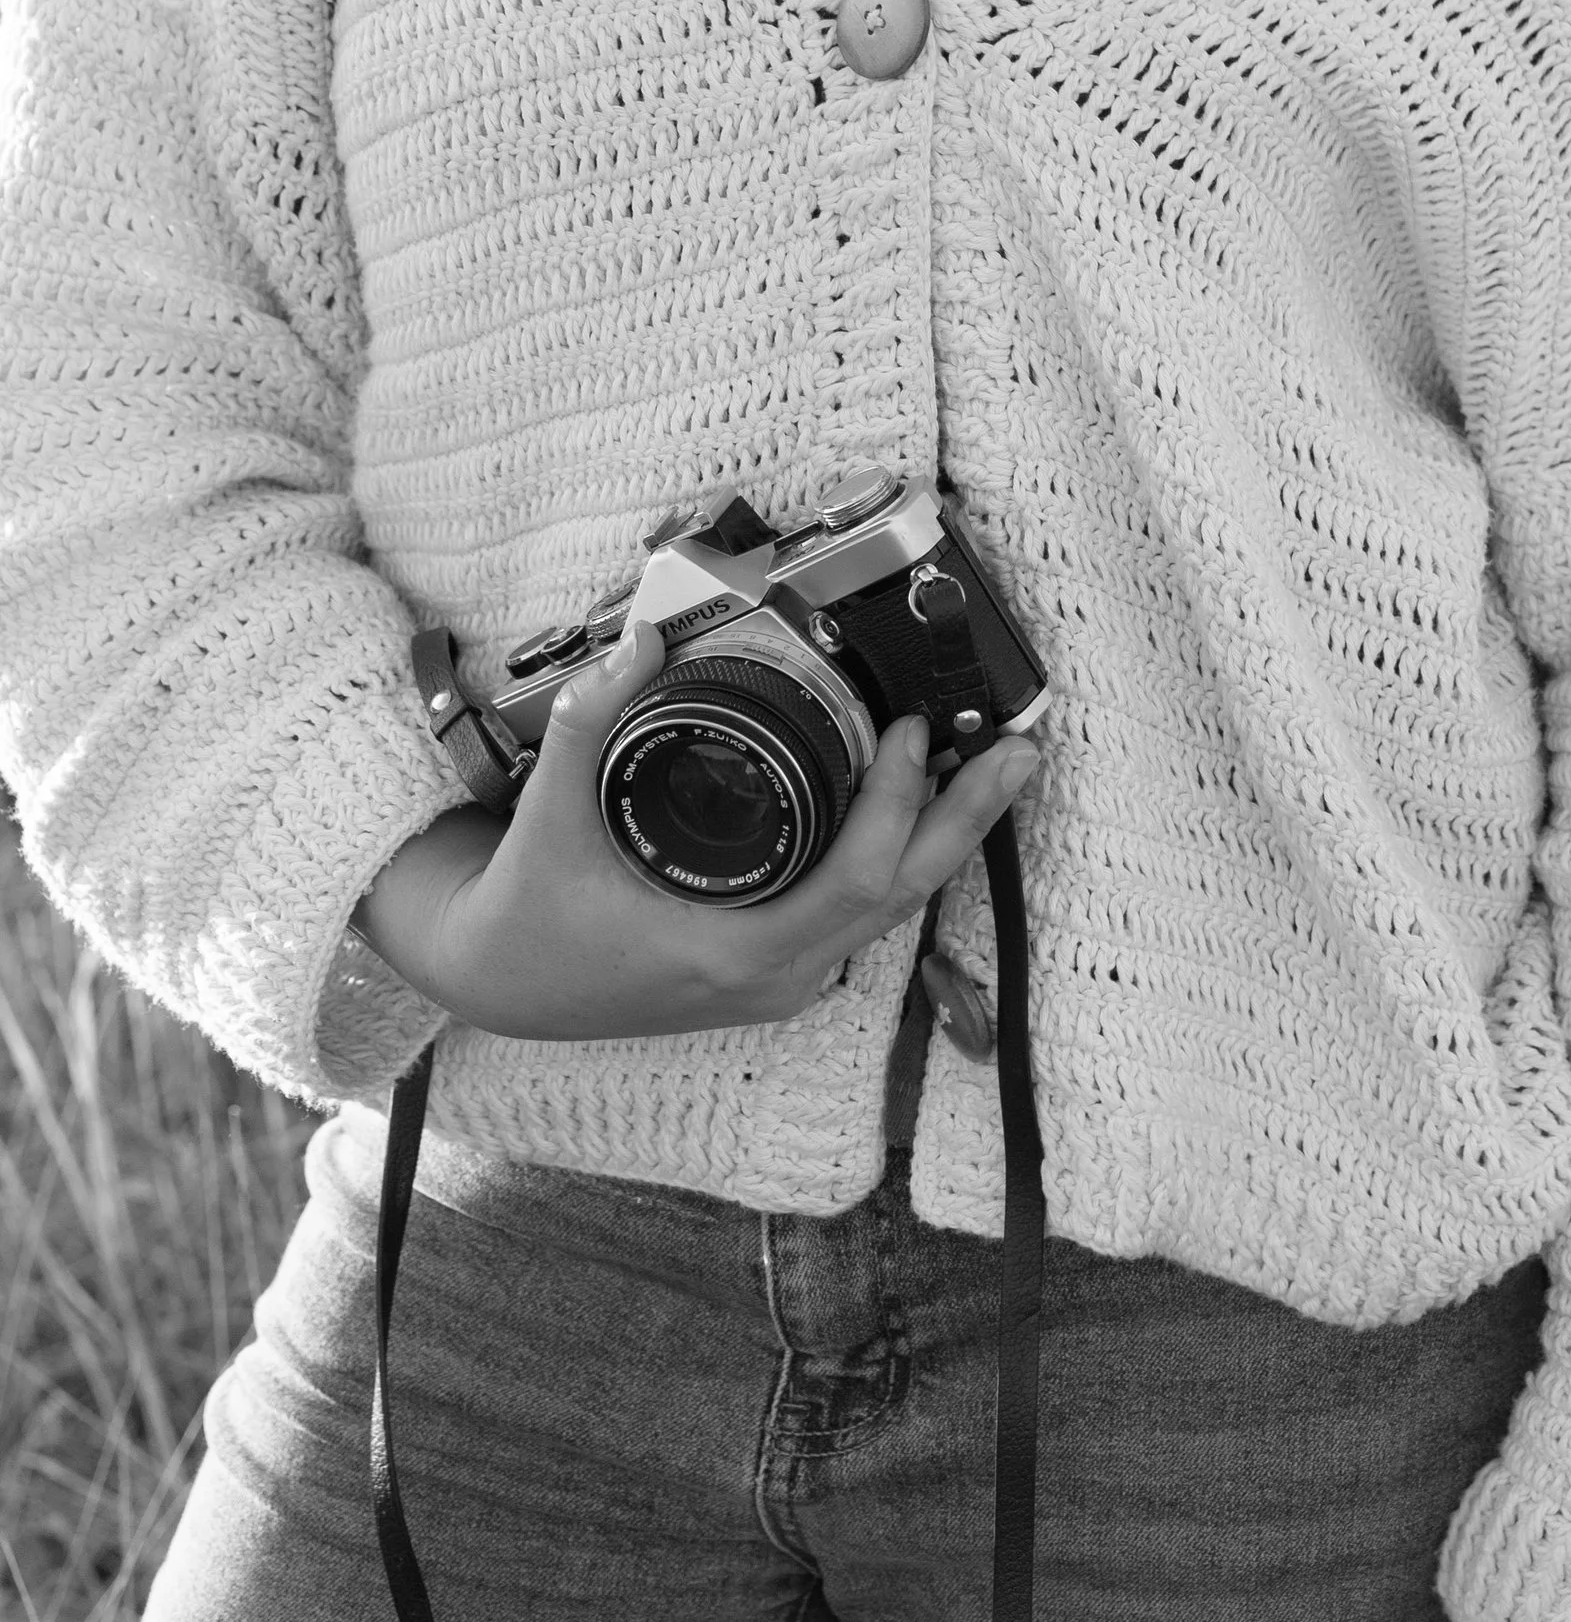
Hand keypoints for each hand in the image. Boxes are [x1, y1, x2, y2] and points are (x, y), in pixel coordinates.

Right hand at [352, 616, 1037, 1040]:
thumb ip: (589, 722)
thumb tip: (642, 639)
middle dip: (966, 819)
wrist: (499, 982)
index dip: (897, 806)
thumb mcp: (549, 815)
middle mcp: (774, 977)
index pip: (855, 883)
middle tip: (1020, 747)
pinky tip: (926, 801)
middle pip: (902, 898)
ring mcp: (782, 980)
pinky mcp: (778, 968)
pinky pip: (864, 910)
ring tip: (994, 762)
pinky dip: (903, 851)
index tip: (910, 730)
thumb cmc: (529, 909)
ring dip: (945, 833)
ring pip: (891, 907)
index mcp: (733, 951)